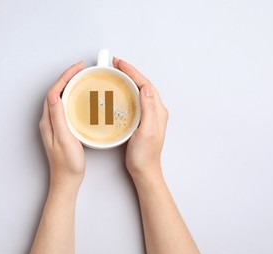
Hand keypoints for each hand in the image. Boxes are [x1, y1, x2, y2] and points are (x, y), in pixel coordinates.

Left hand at [39, 61, 84, 189]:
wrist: (67, 180)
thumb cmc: (67, 163)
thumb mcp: (64, 138)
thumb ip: (58, 117)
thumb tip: (54, 95)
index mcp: (48, 121)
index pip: (54, 91)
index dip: (65, 77)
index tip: (78, 68)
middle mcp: (49, 121)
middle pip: (56, 92)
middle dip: (68, 77)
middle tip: (81, 69)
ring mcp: (55, 125)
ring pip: (60, 98)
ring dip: (70, 86)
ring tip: (81, 78)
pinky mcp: (61, 129)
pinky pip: (65, 106)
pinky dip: (73, 97)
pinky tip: (81, 98)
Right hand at [113, 58, 167, 180]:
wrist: (144, 170)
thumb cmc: (145, 155)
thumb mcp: (147, 131)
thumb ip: (148, 109)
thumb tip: (146, 87)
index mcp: (158, 111)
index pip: (145, 84)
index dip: (132, 72)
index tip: (119, 64)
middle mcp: (154, 111)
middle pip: (141, 85)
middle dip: (129, 72)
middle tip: (114, 65)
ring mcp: (148, 116)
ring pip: (137, 91)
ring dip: (127, 81)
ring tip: (115, 74)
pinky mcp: (140, 121)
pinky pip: (133, 101)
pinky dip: (125, 92)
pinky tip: (117, 93)